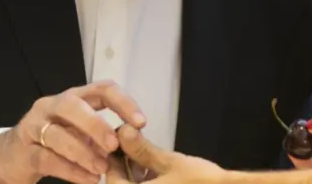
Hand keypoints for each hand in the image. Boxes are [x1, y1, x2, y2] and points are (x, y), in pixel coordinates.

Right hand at [0, 80, 146, 183]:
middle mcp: (53, 105)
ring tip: (102, 169)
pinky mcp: (24, 150)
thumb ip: (103, 136)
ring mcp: (35, 126)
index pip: (102, 89)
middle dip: (96, 125)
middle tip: (114, 145)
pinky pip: (47, 158)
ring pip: (58, 134)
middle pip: (73, 106)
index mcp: (75, 97)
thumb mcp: (81, 134)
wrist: (12, 157)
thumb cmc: (55, 142)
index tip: (141, 122)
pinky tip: (88, 179)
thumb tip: (134, 145)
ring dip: (83, 152)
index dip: (124, 103)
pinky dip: (70, 170)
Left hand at [106, 125, 227, 183]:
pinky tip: (158, 173)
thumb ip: (143, 149)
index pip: (111, 178)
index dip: (115, 156)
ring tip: (148, 157)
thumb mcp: (170, 163)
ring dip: (136, 177)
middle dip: (126, 166)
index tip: (123, 138)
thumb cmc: (200, 182)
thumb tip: (124, 131)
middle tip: (135, 145)